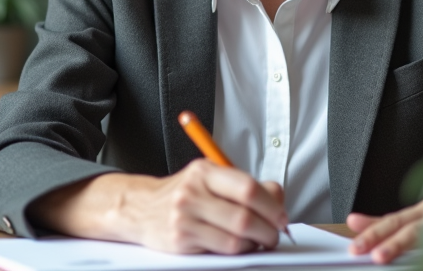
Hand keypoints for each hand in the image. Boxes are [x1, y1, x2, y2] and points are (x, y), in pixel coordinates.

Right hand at [29, 160, 289, 254]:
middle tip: (276, 233)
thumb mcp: (210, 177)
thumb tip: (278, 197)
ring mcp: (185, 218)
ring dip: (256, 243)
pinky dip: (239, 250)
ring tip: (259, 240)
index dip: (271, 204)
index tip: (281, 214)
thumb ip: (244, 184)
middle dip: (269, 229)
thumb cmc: (183, 193)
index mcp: (204, 171)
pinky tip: (240, 245)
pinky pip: (222, 250)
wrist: (141, 208)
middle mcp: (193, 192)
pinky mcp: (181, 240)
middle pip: (245, 216)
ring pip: (236, 238)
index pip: (247, 187)